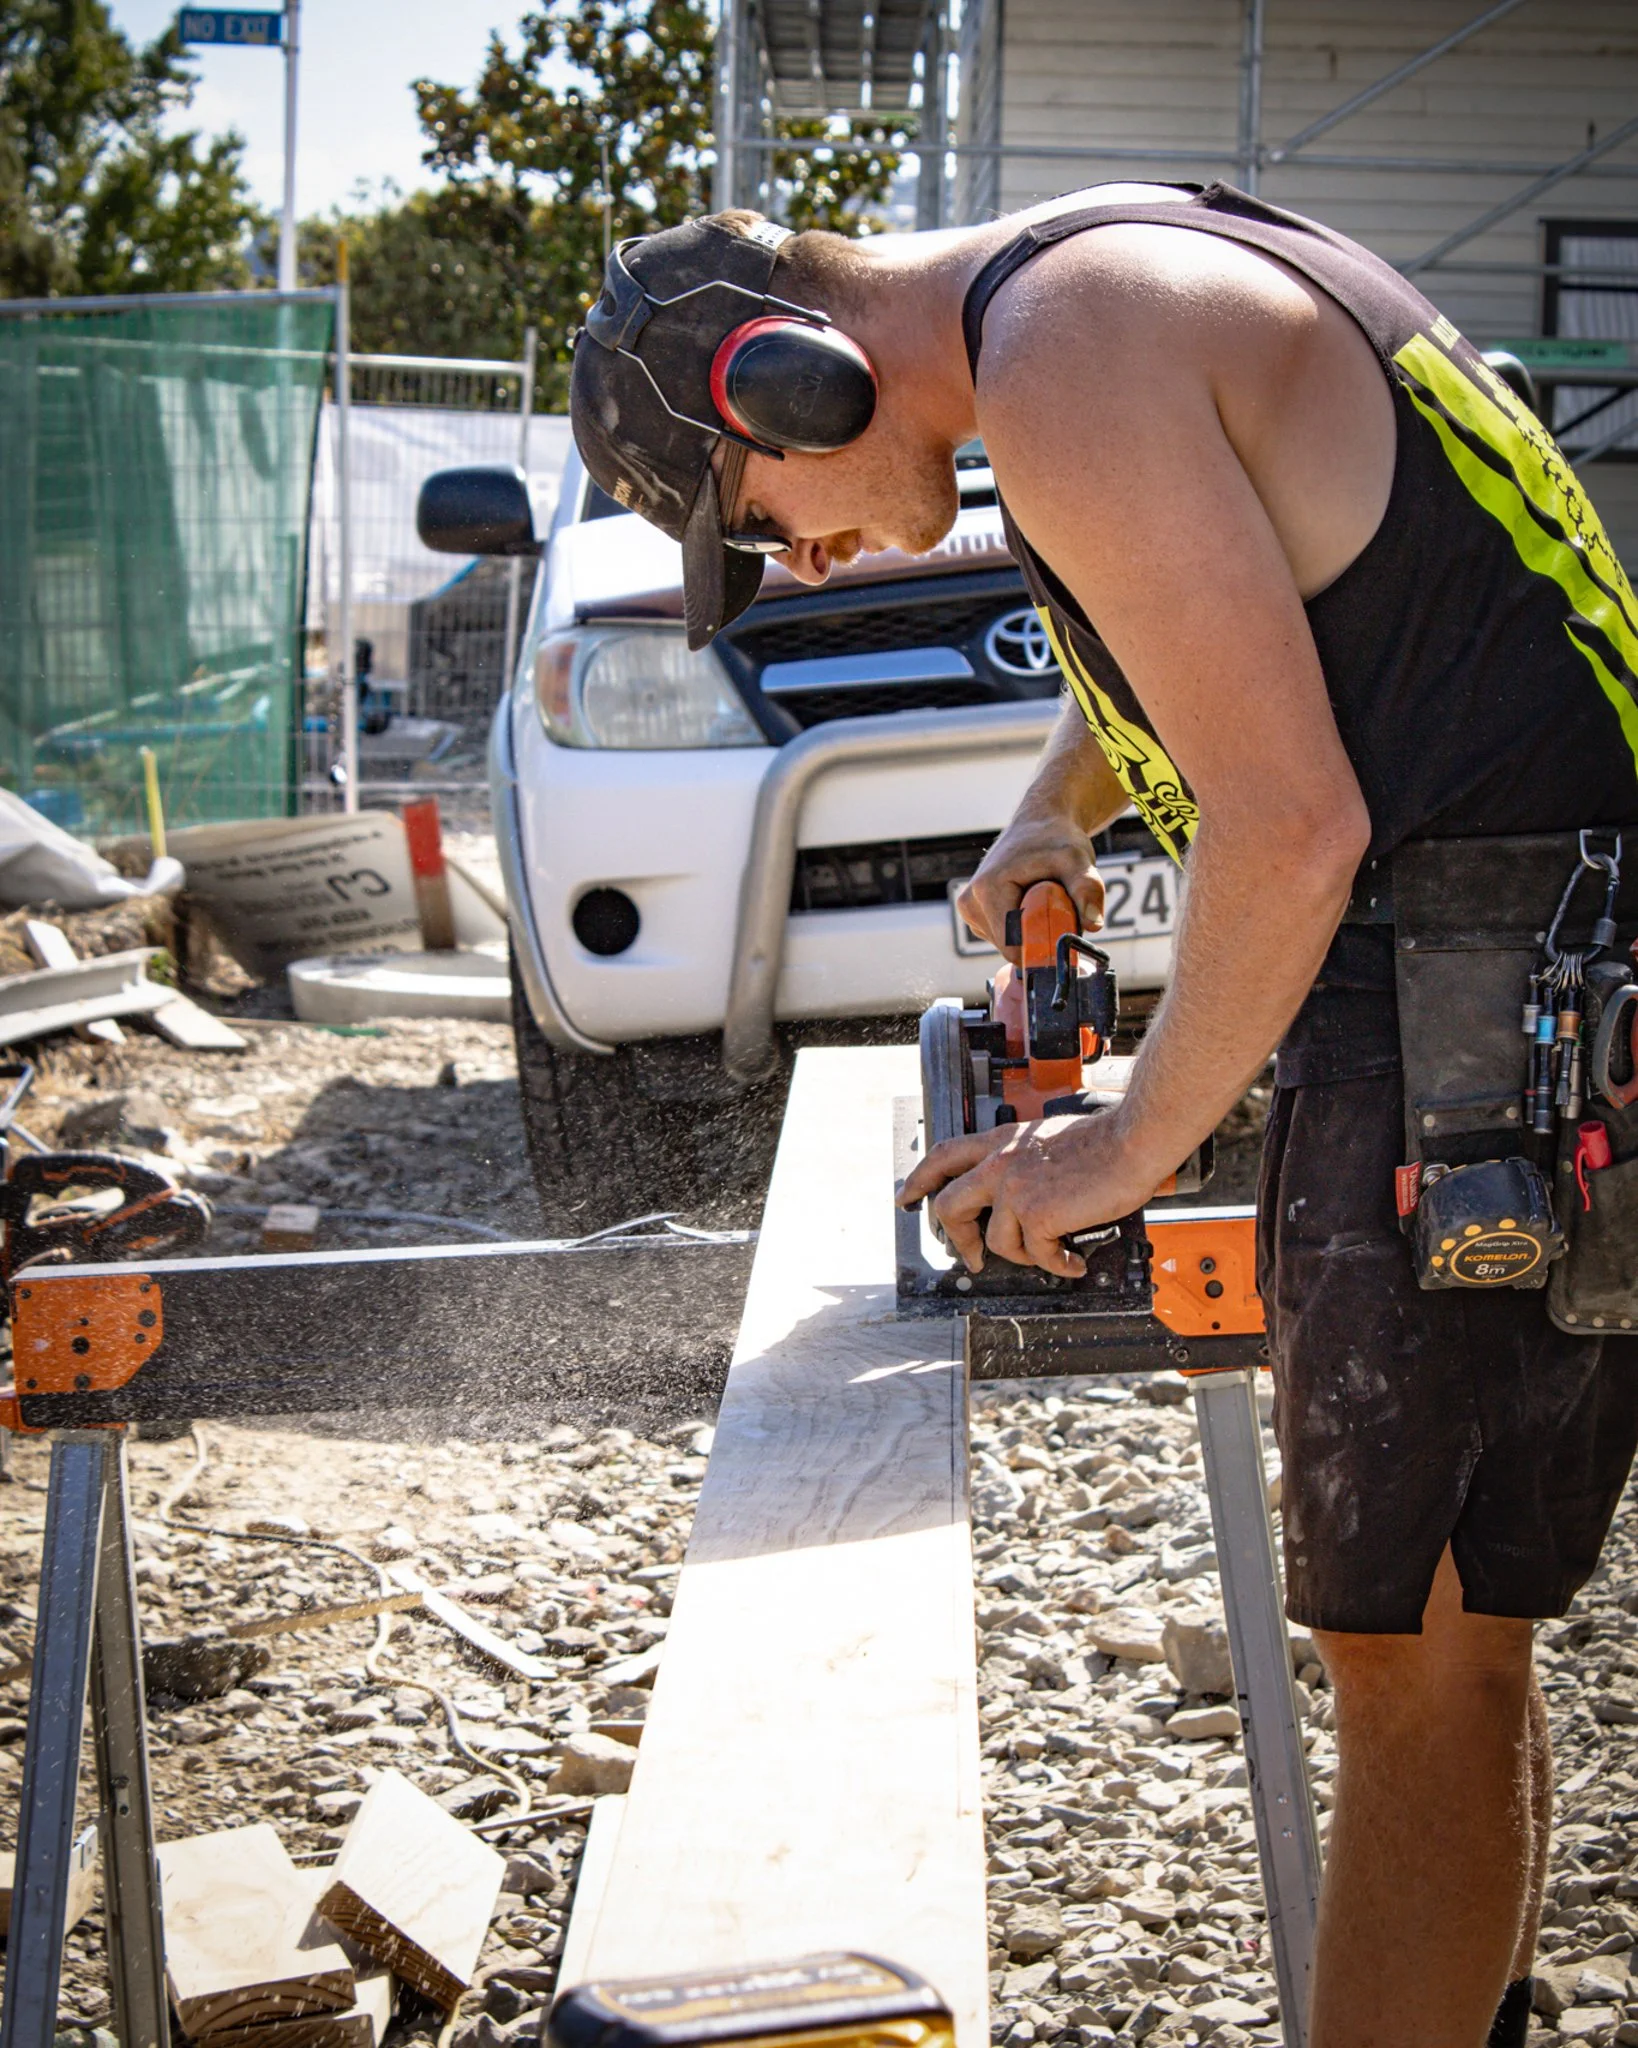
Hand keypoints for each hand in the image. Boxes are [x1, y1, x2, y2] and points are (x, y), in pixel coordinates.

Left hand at [897, 1111, 1156, 1277]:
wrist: (1133, 1141)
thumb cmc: (1105, 1140)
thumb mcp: (1047, 1139)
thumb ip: (1025, 1160)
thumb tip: (1023, 1192)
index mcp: (1002, 1141)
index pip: (944, 1155)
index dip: (920, 1179)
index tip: (907, 1197)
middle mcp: (1000, 1163)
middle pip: (950, 1206)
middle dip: (958, 1239)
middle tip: (971, 1258)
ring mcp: (1015, 1189)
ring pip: (995, 1241)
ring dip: (1024, 1256)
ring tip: (1053, 1255)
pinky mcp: (1037, 1214)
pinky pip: (1035, 1255)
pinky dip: (1056, 1263)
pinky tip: (1073, 1260)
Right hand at [956, 813, 1104, 960]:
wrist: (1039, 823)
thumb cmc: (1056, 838)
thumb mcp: (1077, 860)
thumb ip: (1087, 889)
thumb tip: (1094, 925)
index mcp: (987, 890)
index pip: (1012, 946)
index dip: (1042, 948)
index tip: (1065, 933)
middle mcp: (971, 902)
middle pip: (1010, 948)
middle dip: (1039, 937)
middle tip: (1060, 907)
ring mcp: (970, 909)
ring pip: (1007, 945)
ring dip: (1032, 932)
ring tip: (1043, 898)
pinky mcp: (976, 913)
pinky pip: (1004, 937)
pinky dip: (1023, 928)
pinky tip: (1031, 901)